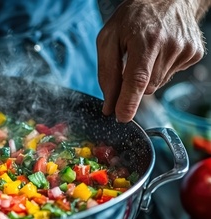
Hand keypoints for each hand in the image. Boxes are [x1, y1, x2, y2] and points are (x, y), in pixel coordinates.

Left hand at [97, 0, 205, 122]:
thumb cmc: (133, 17)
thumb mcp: (109, 38)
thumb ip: (107, 72)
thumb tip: (109, 104)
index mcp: (146, 39)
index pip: (138, 78)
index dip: (129, 101)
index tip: (122, 117)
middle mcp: (170, 45)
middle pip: (147, 87)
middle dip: (134, 85)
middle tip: (130, 63)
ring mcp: (186, 50)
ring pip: (158, 84)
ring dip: (147, 76)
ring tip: (147, 51)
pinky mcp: (195, 54)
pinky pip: (170, 76)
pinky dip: (161, 70)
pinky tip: (160, 51)